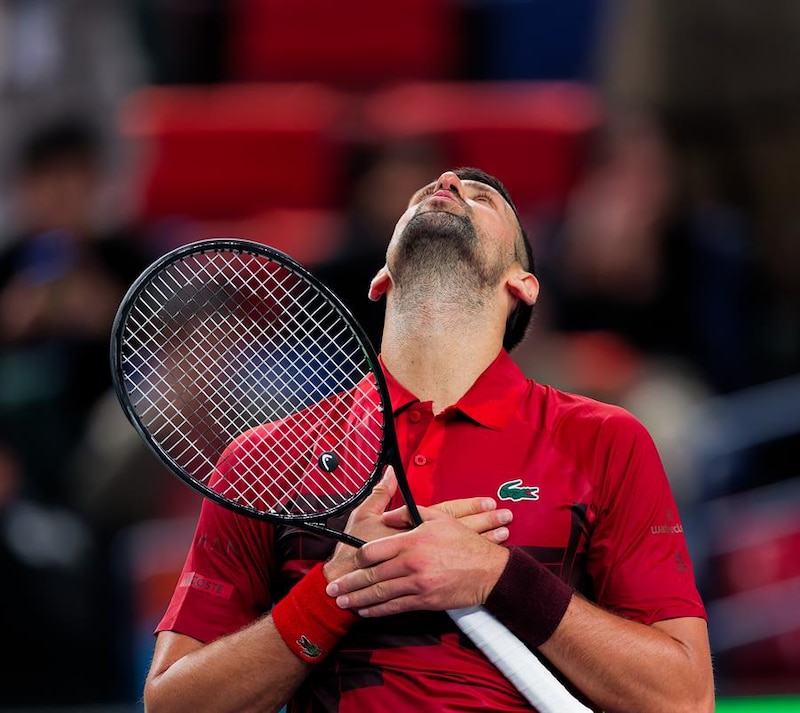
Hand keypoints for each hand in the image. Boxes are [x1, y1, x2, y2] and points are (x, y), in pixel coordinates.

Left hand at [325, 490, 511, 616]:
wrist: (489, 571)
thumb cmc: (464, 542)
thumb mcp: (438, 518)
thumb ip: (408, 514)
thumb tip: (386, 517)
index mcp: (412, 540)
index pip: (375, 549)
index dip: (358, 557)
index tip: (348, 560)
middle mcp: (411, 562)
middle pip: (372, 574)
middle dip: (349, 583)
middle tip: (332, 588)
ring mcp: (418, 584)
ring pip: (380, 593)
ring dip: (358, 599)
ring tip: (343, 602)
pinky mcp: (425, 600)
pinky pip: (396, 606)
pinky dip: (378, 610)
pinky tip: (366, 611)